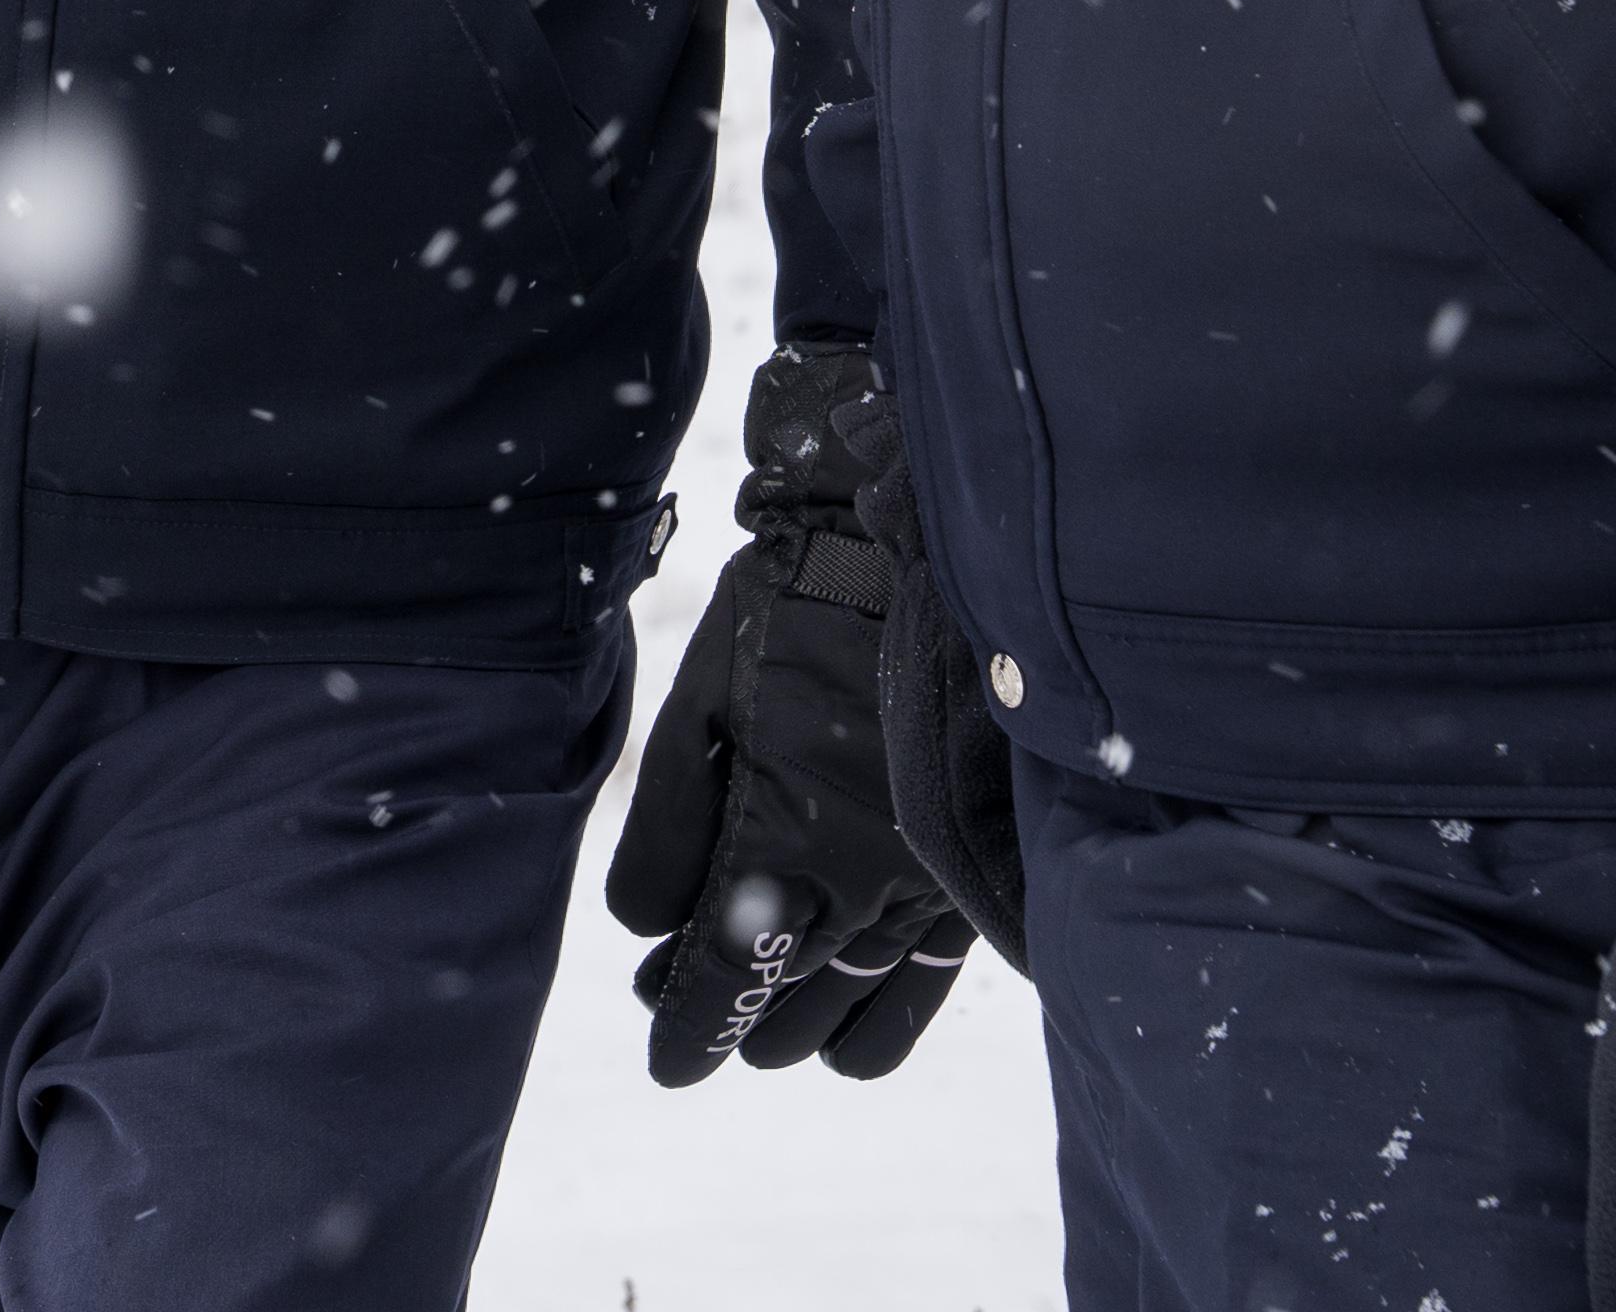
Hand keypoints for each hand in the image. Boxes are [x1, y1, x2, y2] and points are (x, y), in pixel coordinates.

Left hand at [602, 344, 990, 1084]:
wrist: (918, 552)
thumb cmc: (792, 619)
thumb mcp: (699, 705)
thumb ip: (669, 829)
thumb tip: (643, 930)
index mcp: (784, 847)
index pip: (725, 987)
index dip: (688, 1034)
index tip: (668, 1062)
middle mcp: (862, 890)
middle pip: (786, 1022)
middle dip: (731, 1022)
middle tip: (688, 996)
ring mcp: (926, 891)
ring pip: (857, 1025)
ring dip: (801, 1030)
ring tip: (762, 1002)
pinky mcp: (972, 876)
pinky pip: (928, 991)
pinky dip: (880, 1014)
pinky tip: (845, 990)